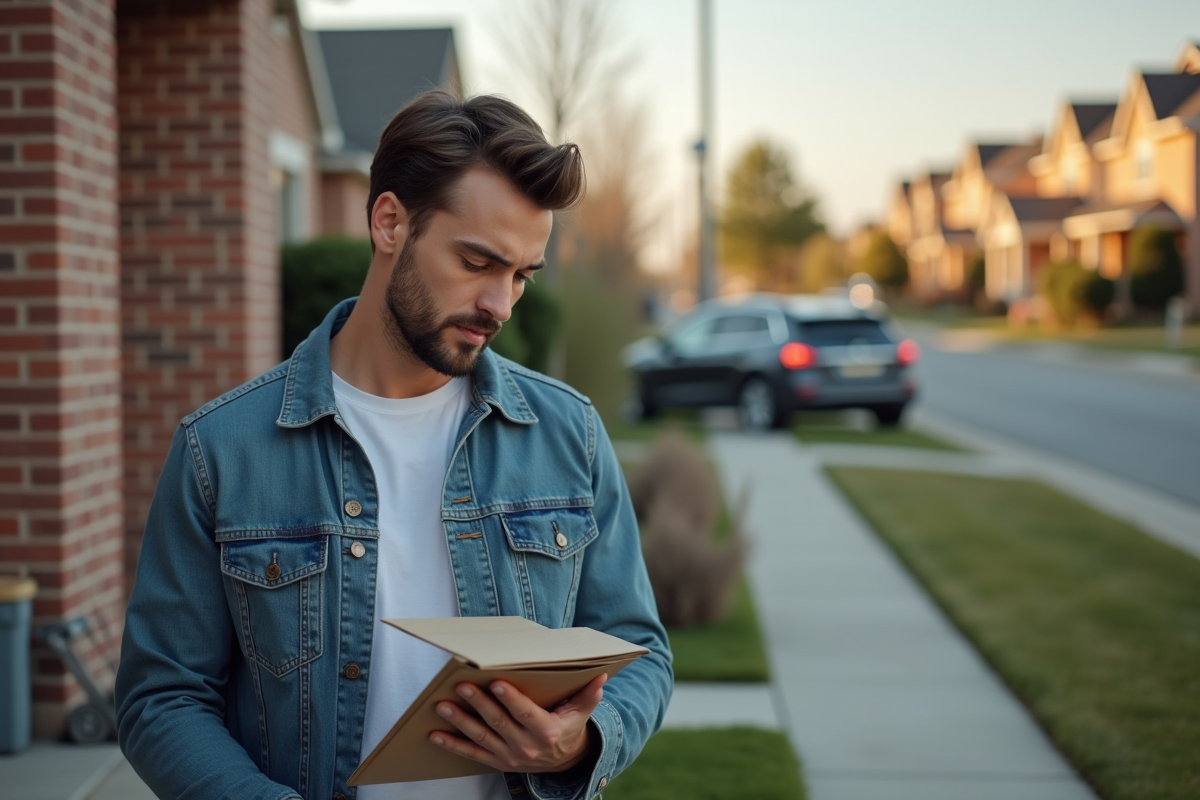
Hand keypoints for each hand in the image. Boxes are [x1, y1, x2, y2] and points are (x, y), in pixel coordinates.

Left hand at [430, 673, 606, 772]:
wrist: (564, 763)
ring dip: (460, 722)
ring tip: (443, 706)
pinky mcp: (498, 762)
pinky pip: (472, 754)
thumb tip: (602, 676)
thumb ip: (589, 695)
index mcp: (547, 731)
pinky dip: (453, 745)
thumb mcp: (581, 712)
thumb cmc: (569, 728)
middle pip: (499, 723)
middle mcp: (526, 746)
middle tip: (462, 686)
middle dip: (479, 704)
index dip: (511, 699)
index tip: (496, 683)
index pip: (526, 713)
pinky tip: (436, 734)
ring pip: (482, 737)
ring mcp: (510, 757)